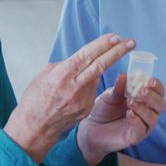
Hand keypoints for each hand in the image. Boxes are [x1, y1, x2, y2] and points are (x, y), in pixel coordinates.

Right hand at [4, 33, 134, 163]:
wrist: (34, 128)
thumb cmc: (35, 98)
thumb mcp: (44, 74)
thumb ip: (64, 65)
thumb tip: (80, 59)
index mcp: (61, 75)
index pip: (86, 56)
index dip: (102, 45)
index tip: (116, 37)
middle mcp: (74, 87)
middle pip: (100, 65)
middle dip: (118, 52)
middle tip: (131, 42)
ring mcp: (82, 100)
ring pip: (95, 78)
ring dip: (99, 68)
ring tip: (88, 69)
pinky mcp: (86, 109)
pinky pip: (91, 91)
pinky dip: (88, 84)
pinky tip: (77, 88)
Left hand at [77, 73, 164, 165]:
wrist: (91, 127)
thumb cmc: (103, 109)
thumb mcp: (109, 95)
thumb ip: (118, 87)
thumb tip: (124, 75)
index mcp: (143, 98)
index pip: (158, 91)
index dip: (157, 86)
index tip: (151, 80)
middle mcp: (147, 112)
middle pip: (160, 105)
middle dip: (153, 97)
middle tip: (142, 91)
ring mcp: (143, 125)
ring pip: (153, 118)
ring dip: (143, 108)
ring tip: (130, 102)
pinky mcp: (136, 137)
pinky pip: (141, 129)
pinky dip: (137, 121)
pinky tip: (129, 114)